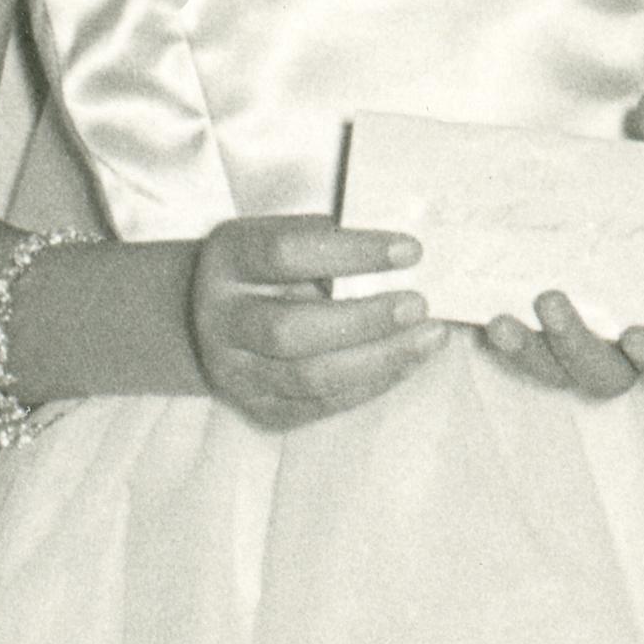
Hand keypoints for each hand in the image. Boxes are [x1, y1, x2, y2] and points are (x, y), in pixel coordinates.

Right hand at [189, 217, 446, 433]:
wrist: (215, 318)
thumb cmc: (268, 268)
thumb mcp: (282, 235)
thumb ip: (327, 242)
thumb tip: (401, 257)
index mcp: (228, 260)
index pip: (286, 254)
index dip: (353, 253)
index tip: (410, 251)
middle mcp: (221, 320)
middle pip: (291, 330)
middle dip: (365, 320)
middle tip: (419, 305)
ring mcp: (236, 371)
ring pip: (309, 377)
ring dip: (379, 359)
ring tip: (429, 338)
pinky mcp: (261, 408)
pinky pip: (321, 405)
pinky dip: (372, 384)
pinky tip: (406, 362)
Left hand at [479, 94, 643, 399]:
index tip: (637, 336)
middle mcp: (642, 328)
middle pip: (610, 374)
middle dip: (576, 347)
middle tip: (550, 299)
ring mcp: (596, 325)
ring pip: (563, 368)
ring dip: (531, 352)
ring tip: (500, 320)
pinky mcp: (558, 313)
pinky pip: (532, 340)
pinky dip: (505, 335)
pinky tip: (473, 309)